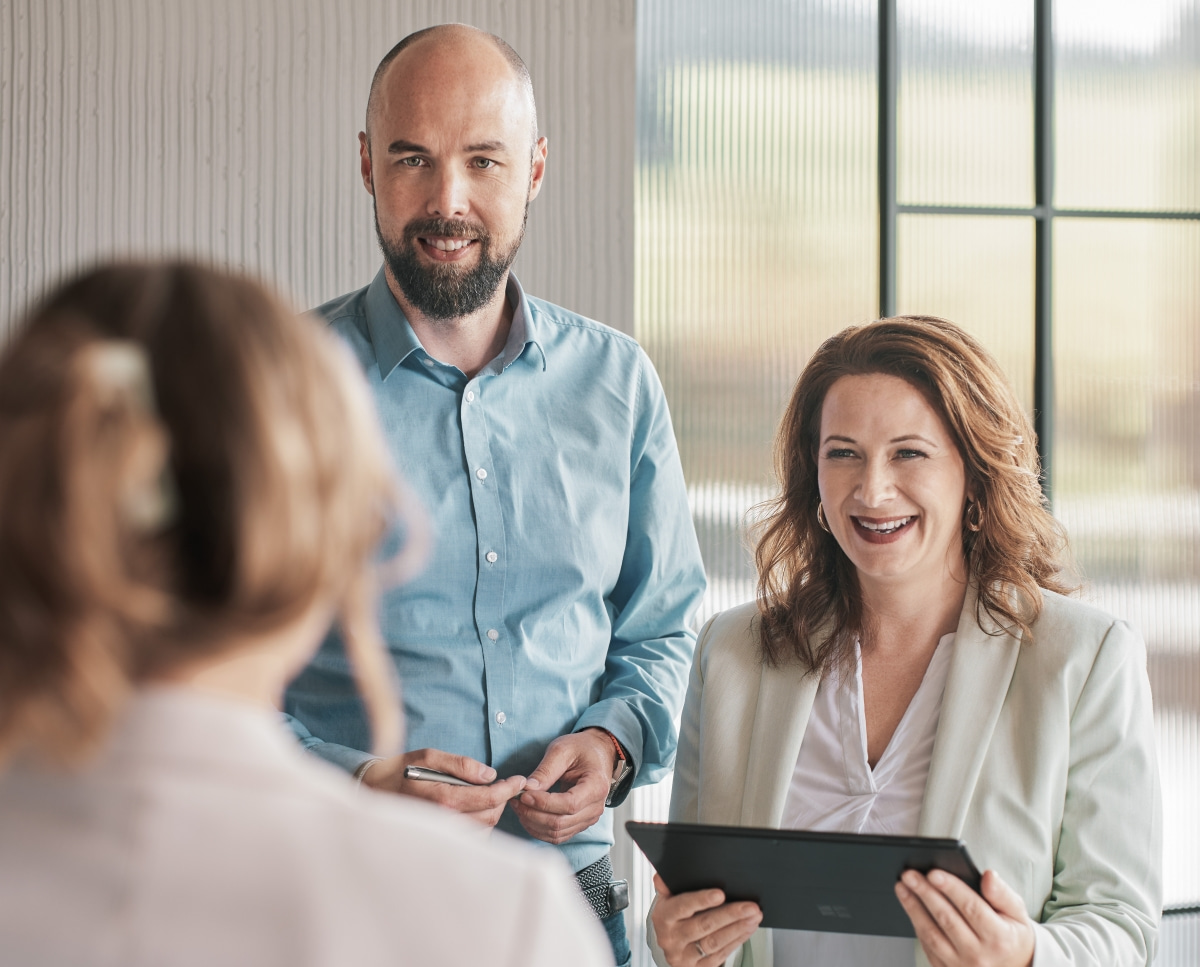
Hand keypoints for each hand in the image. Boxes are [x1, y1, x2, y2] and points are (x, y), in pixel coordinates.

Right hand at [360, 748, 525, 827]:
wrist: (372, 792)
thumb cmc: (400, 770)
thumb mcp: (427, 756)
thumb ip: (460, 764)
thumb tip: (489, 775)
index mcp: (441, 798)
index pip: (487, 798)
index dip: (508, 789)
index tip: (519, 781)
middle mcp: (442, 820)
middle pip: (489, 816)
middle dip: (502, 800)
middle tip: (507, 785)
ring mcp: (440, 834)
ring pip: (482, 830)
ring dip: (492, 813)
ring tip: (491, 796)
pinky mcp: (438, 841)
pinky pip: (470, 839)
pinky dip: (481, 825)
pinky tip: (476, 810)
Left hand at [509, 729, 613, 843]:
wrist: (598, 753)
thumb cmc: (582, 749)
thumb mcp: (562, 749)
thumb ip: (545, 770)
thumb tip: (528, 788)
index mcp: (596, 786)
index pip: (569, 804)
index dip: (543, 803)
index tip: (524, 794)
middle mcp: (595, 807)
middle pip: (560, 823)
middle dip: (533, 814)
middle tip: (516, 800)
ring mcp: (588, 818)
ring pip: (557, 833)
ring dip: (533, 823)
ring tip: (519, 806)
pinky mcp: (579, 824)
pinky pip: (557, 836)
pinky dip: (539, 829)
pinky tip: (527, 815)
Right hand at [650, 874, 761, 965]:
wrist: (670, 945)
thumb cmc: (674, 916)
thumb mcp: (667, 898)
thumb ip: (668, 885)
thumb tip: (663, 875)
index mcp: (663, 917)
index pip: (682, 906)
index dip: (701, 900)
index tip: (720, 894)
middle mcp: (672, 938)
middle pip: (703, 925)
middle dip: (730, 914)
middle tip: (750, 906)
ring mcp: (684, 955)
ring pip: (714, 942)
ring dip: (738, 928)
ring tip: (754, 916)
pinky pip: (721, 954)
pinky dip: (737, 940)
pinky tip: (747, 928)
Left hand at [896, 868, 1035, 966]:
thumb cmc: (1011, 934)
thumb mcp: (1017, 913)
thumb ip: (1002, 893)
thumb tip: (988, 875)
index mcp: (1000, 938)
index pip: (972, 908)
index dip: (951, 889)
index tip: (933, 872)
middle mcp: (980, 956)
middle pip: (947, 919)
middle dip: (925, 893)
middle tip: (909, 874)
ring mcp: (961, 966)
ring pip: (931, 934)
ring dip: (913, 908)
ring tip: (901, 887)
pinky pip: (927, 946)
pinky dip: (916, 924)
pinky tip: (909, 905)